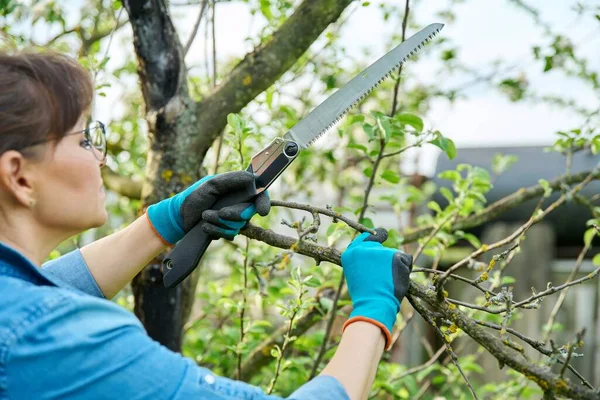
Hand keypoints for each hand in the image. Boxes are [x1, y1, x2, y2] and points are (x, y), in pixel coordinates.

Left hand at [146, 171, 269, 244]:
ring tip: (205, 216)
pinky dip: (216, 230)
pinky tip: (205, 226)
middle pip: (248, 213)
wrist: (179, 216)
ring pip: (238, 225)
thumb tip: (252, 178)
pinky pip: (230, 234)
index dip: (264, 203)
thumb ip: (232, 180)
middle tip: (221, 212)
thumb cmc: (195, 196)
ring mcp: (233, 219)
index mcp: (238, 190)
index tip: (262, 211)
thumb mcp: (211, 184)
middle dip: (235, 214)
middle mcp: (239, 204)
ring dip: (220, 222)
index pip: (259, 195)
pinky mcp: (226, 231)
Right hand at [340, 228, 412, 349]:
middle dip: (385, 258)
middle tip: (384, 277)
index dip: (374, 236)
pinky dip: (406, 269)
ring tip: (388, 282)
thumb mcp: (356, 274)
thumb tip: (377, 253)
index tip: (382, 236)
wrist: (374, 305)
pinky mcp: (394, 255)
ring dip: (395, 266)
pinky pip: (406, 259)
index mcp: (351, 253)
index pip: (364, 237)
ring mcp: (379, 251)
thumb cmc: (365, 295)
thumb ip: (363, 260)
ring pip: (394, 254)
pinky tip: (398, 280)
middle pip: (380, 247)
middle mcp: (364, 248)